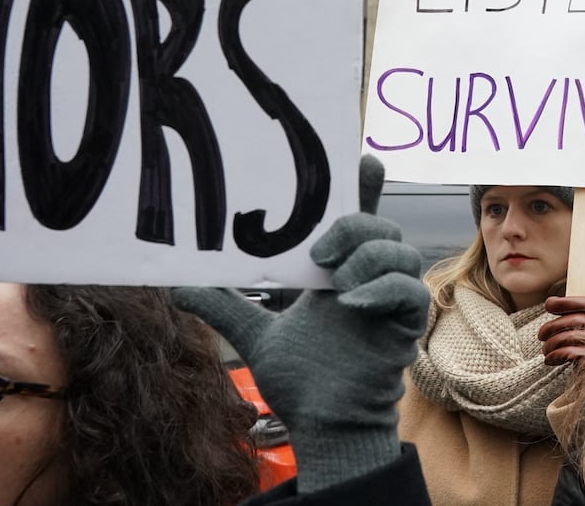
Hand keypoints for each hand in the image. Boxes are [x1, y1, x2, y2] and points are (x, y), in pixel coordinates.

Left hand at [174, 156, 427, 490]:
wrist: (323, 423)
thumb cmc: (301, 381)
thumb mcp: (255, 335)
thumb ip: (224, 306)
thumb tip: (176, 287)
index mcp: (340, 271)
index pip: (358, 216)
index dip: (363, 186)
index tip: (359, 162)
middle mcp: (368, 278)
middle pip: (382, 225)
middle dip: (355, 226)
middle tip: (321, 251)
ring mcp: (389, 300)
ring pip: (399, 251)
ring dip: (367, 256)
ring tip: (336, 281)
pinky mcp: (403, 325)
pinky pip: (408, 290)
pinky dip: (382, 289)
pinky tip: (351, 304)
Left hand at [539, 296, 584, 365]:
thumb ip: (578, 318)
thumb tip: (550, 302)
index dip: (568, 302)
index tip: (548, 305)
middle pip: (577, 319)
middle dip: (553, 326)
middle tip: (540, 335)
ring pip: (570, 336)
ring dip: (551, 343)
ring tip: (545, 350)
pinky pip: (569, 353)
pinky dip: (555, 355)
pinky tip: (550, 359)